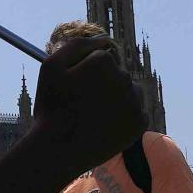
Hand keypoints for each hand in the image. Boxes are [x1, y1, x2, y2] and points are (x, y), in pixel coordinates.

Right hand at [31, 36, 145, 174]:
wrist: (58, 152)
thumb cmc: (51, 107)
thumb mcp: (51, 66)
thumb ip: (78, 44)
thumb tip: (104, 40)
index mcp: (104, 62)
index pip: (101, 58)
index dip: (85, 73)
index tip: (74, 90)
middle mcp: (124, 78)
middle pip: (116, 73)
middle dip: (102, 85)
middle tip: (82, 106)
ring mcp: (134, 102)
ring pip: (128, 90)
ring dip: (115, 98)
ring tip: (94, 115)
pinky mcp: (140, 123)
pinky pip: (135, 110)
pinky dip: (123, 117)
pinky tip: (106, 126)